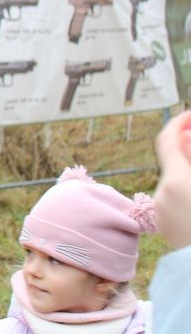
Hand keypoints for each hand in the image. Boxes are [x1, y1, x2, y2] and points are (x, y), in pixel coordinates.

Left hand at [154, 110, 190, 248]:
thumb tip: (185, 136)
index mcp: (176, 181)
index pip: (167, 139)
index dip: (180, 121)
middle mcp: (163, 195)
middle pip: (174, 160)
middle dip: (190, 148)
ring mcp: (163, 213)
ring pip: (177, 180)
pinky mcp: (168, 228)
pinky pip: (177, 199)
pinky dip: (189, 189)